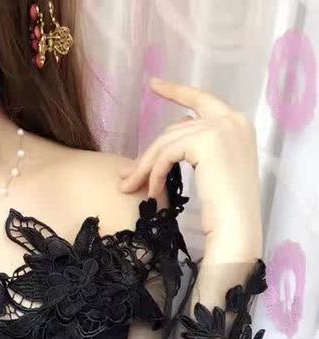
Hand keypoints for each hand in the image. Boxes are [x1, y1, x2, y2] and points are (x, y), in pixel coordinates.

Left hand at [118, 77, 262, 259]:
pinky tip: (153, 192)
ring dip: (146, 166)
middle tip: (126, 175)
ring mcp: (221, 128)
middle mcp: (233, 119)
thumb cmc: (224, 210)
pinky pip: (168, 153)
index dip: (177, 91)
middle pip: (177, 127)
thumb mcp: (212, 172)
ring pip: (167, 141)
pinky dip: (155, 172)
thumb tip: (159, 148)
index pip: (201, 100)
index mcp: (238, 124)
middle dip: (149, 152)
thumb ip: (194, 151)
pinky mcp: (207, 141)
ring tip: (131, 188)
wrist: (237, 227)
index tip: (154, 84)